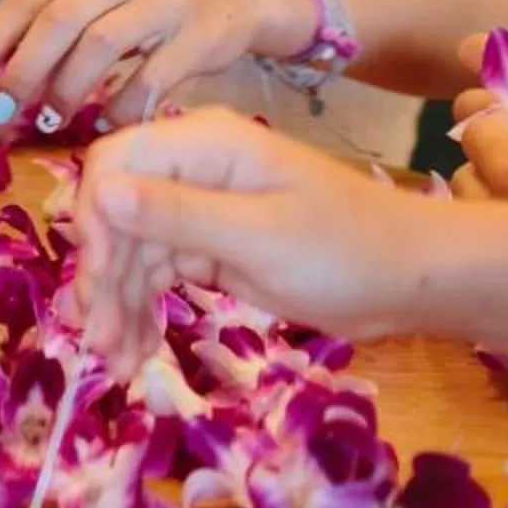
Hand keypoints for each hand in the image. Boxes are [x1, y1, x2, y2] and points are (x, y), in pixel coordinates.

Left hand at [0, 0, 309, 134]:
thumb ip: (54, 20)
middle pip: (59, 20)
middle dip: (25, 69)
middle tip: (6, 109)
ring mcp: (165, 0)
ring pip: (101, 45)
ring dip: (69, 89)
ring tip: (52, 119)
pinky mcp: (200, 35)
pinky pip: (152, 77)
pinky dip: (122, 107)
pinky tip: (106, 126)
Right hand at [74, 109, 422, 364]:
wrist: (415, 280)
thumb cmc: (347, 250)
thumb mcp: (259, 236)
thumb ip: (177, 215)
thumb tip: (100, 194)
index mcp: (203, 146)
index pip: (114, 164)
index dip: (92, 217)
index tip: (92, 279)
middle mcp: (192, 170)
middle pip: (117, 215)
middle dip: (102, 277)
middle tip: (98, 341)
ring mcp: (199, 209)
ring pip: (133, 252)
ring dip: (117, 304)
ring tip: (114, 361)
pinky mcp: (211, 247)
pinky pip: (158, 273)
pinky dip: (143, 310)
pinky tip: (134, 349)